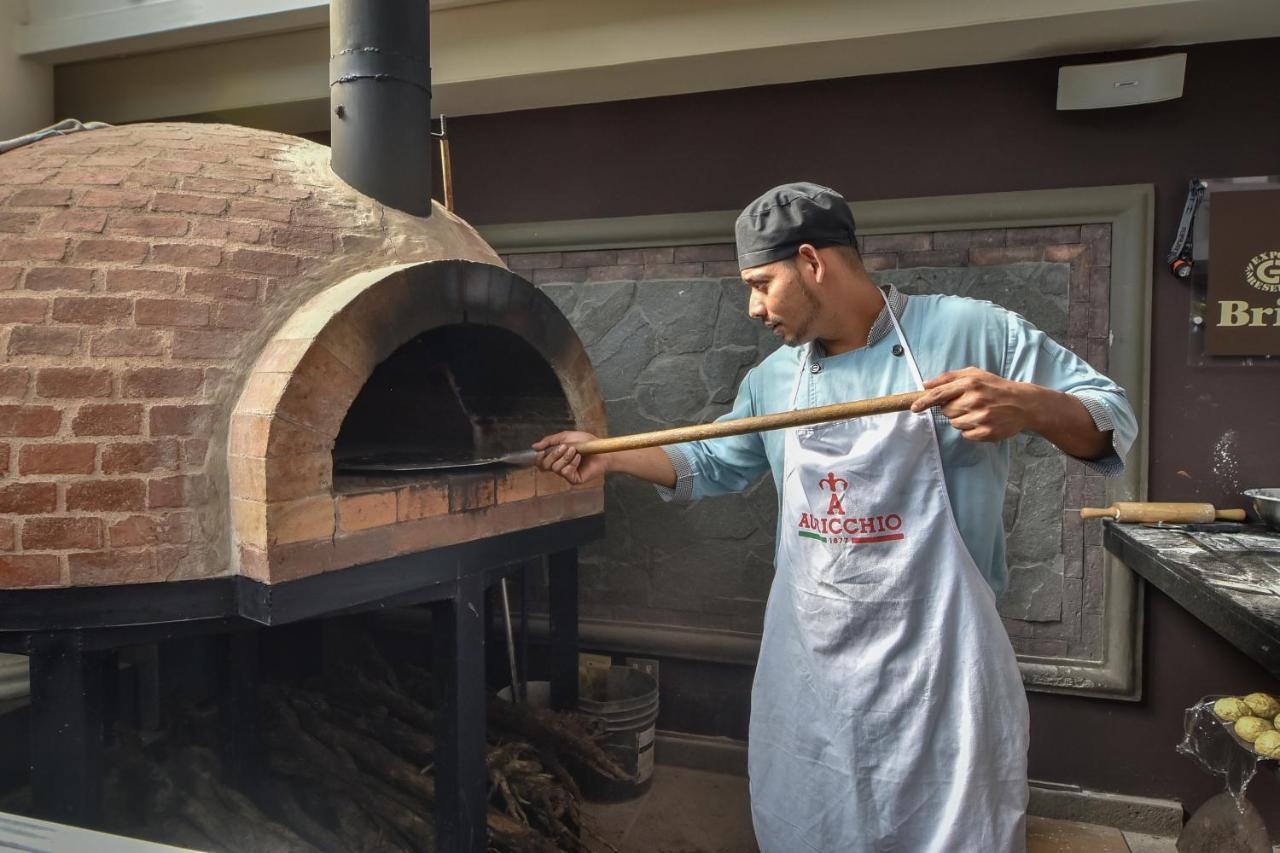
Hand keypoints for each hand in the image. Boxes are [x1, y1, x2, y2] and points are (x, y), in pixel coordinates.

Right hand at [532, 431, 608, 484]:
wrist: (601, 449)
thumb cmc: (586, 443)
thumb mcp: (566, 436)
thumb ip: (549, 441)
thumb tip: (534, 446)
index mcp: (556, 457)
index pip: (541, 461)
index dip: (538, 458)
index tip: (540, 452)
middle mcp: (559, 466)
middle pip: (545, 465)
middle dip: (553, 455)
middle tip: (564, 447)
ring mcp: (566, 474)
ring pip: (555, 468)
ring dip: (564, 457)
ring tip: (575, 450)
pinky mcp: (574, 479)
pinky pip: (566, 472)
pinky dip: (572, 463)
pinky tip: (579, 458)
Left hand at [909, 367, 1034, 442]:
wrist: (1023, 403)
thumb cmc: (995, 387)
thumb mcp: (974, 374)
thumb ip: (949, 377)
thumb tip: (925, 385)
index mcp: (970, 384)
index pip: (940, 394)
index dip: (924, 401)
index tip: (914, 408)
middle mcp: (975, 400)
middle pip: (945, 411)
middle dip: (952, 408)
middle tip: (968, 404)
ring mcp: (981, 418)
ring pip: (954, 424)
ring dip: (962, 419)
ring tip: (978, 412)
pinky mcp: (987, 433)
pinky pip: (965, 435)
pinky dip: (971, 430)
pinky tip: (983, 422)